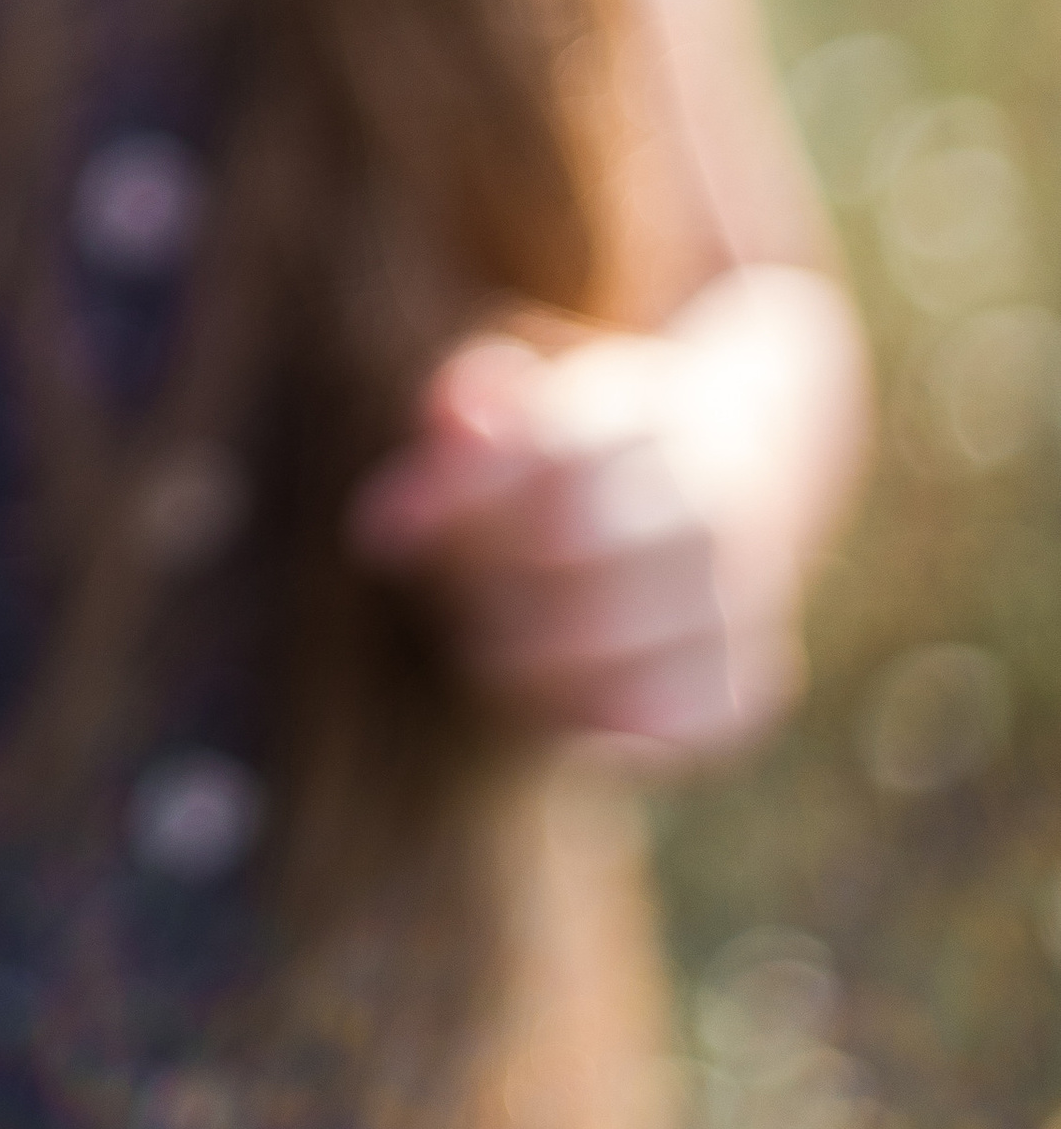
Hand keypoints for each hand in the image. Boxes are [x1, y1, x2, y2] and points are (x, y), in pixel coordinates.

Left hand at [346, 318, 811, 753]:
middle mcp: (711, 500)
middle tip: (447, 608)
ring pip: (627, 640)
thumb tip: (448, 424)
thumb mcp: (525, 402)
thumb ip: (467, 405)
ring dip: (532, 661)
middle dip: (486, 582)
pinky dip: (617, 726)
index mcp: (649, 415)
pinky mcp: (751, 677)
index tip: (378, 534)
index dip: (459, 498)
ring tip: (488, 655)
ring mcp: (743, 592)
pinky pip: (693, 718)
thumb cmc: (576, 451)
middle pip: (582, 544)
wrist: (725, 474)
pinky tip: (564, 715)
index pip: (554, 456)